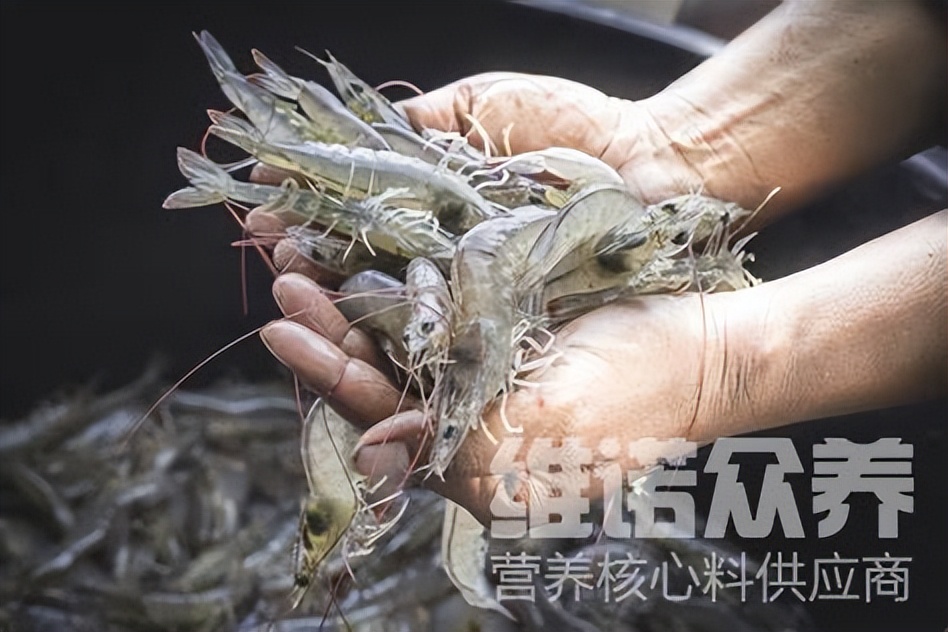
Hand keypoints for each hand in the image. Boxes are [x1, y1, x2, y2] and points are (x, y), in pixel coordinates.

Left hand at [260, 270, 760, 523]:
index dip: (329, 375)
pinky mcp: (497, 338)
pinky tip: (365, 254)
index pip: (382, 421)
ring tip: (306, 259)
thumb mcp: (550, 424)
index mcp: (473, 463)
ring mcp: (481, 380)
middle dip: (328, 333)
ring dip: (350, 305)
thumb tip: (375, 453)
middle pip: (378, 382)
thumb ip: (461, 442)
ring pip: (396, 347)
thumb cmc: (641, 387)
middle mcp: (466, 425)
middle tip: (284, 278)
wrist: (705, 346)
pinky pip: (431, 318)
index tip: (283, 329)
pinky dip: (394, 287)